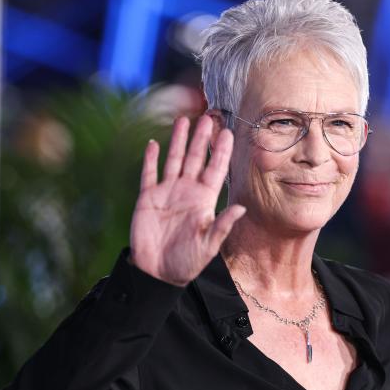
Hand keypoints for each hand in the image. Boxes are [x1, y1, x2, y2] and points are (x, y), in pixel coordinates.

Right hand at [129, 115, 245, 285]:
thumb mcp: (208, 246)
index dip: (221, 152)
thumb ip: (222, 225)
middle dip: (202, 138)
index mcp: (203, 201)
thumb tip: (242, 208)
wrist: (157, 272)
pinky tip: (154, 144)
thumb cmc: (186, 263)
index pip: (215, 170)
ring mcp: (167, 193)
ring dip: (178, 141)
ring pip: (174, 160)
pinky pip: (149, 174)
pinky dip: (151, 159)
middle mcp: (187, 192)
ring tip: (184, 120)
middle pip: (195, 159)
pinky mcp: (148, 198)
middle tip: (209, 116)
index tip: (229, 132)